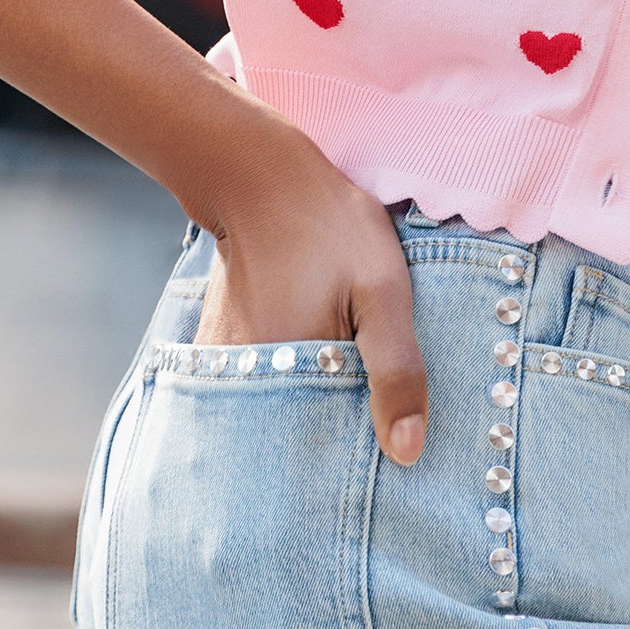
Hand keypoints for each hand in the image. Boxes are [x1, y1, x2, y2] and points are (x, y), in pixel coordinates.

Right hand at [182, 115, 428, 466]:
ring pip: (280, 410)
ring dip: (312, 409)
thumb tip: (407, 452)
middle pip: (298, 436)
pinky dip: (290, 385)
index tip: (390, 453)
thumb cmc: (328, 225)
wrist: (258, 175)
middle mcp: (246, 381)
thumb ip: (396, 368)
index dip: (361, 453)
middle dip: (336, 440)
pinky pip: (261, 385)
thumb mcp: (383, 287)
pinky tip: (317, 363)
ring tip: (348, 388)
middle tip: (373, 418)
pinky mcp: (221, 347)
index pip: (325, 451)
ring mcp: (226, 364)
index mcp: (289, 375)